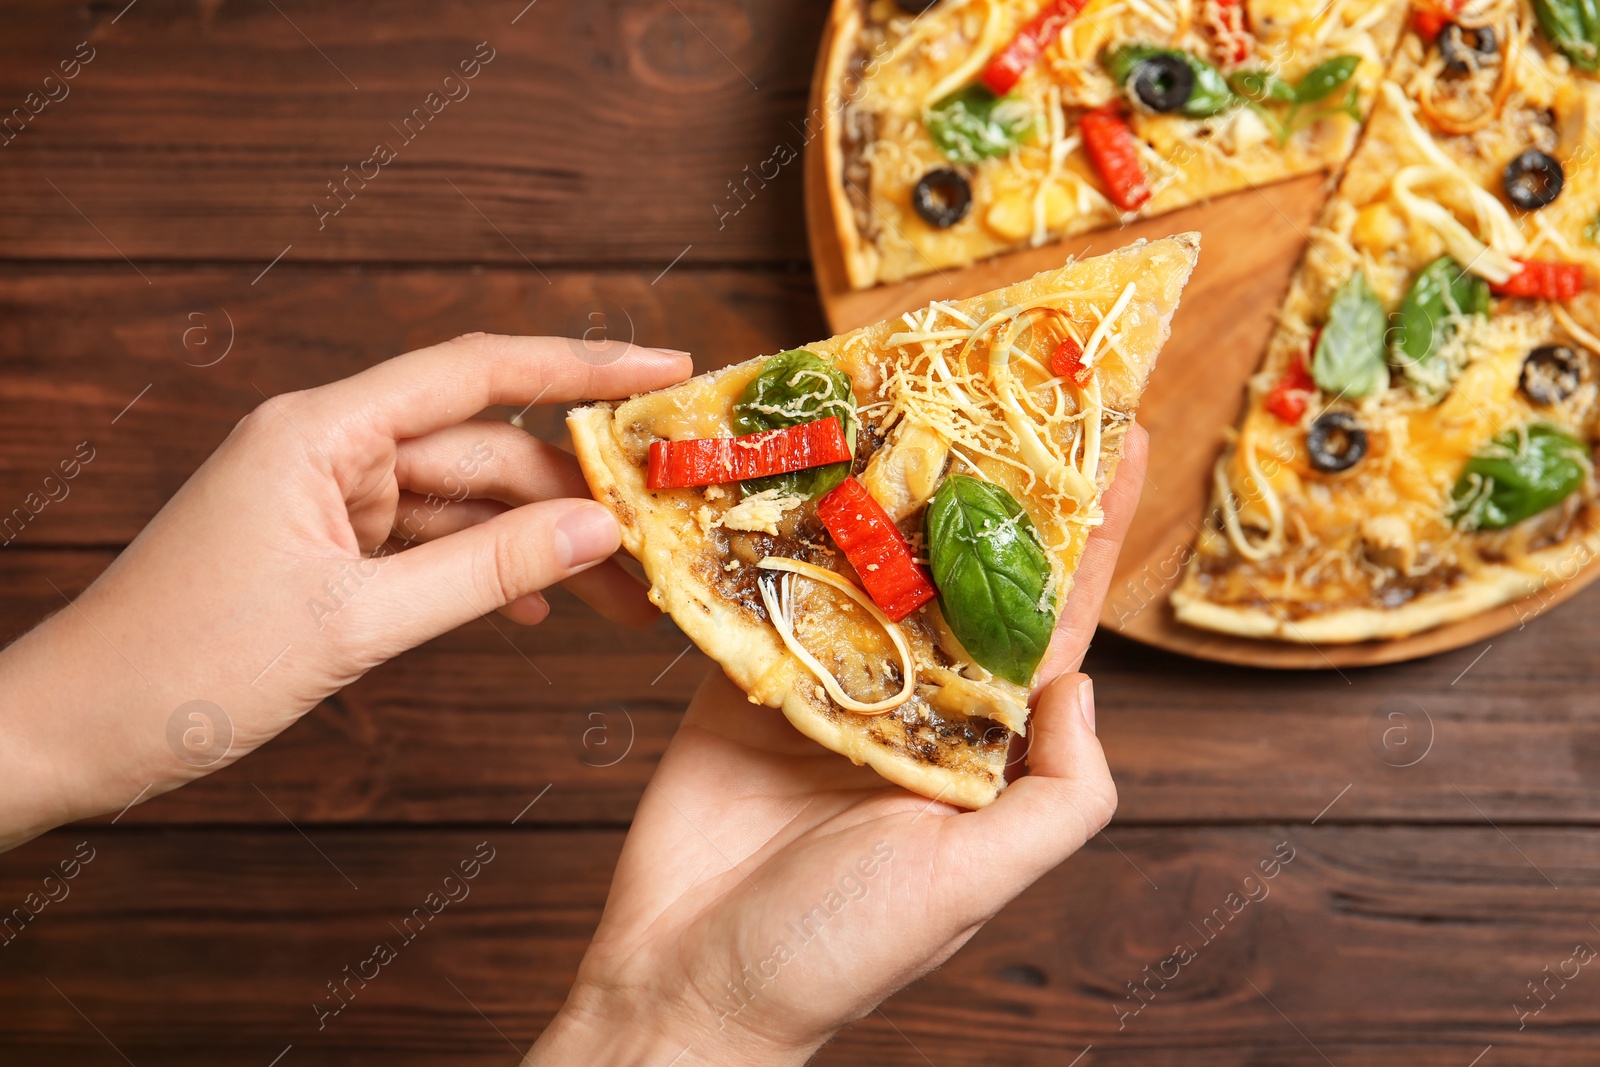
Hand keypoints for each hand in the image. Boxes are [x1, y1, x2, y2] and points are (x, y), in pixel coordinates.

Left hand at [0, 334, 691, 848]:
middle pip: (484, 447)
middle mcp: (329, 448)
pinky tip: (535, 607)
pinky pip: (430, 543)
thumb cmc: (187, 668)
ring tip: (617, 599)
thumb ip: (484, 570)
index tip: (669, 368)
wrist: (76, 732)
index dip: (583, 363)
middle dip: (573, 497)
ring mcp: (329, 498)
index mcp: (320, 431)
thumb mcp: (355, 623)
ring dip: (537, 545)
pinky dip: (483, 570)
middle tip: (657, 545)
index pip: (476, 370)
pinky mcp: (328, 547)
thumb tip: (598, 530)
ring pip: (465, 502)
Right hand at [529, 428, 1147, 1064]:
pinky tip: (800, 452)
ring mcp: (833, 677)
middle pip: (963, 562)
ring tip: (908, 382)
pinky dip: (784, 521)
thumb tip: (1086, 686)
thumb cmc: (835, 952)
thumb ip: (1056, 796)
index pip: (1052, 611)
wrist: (687, 982)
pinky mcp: (751, 671)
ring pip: (871, 558)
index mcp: (983, 739)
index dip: (1093, 522)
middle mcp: (918, 695)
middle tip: (1010, 372)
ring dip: (889, 478)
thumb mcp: (973, 885)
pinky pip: (774, 582)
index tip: (1124, 430)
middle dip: (992, 474)